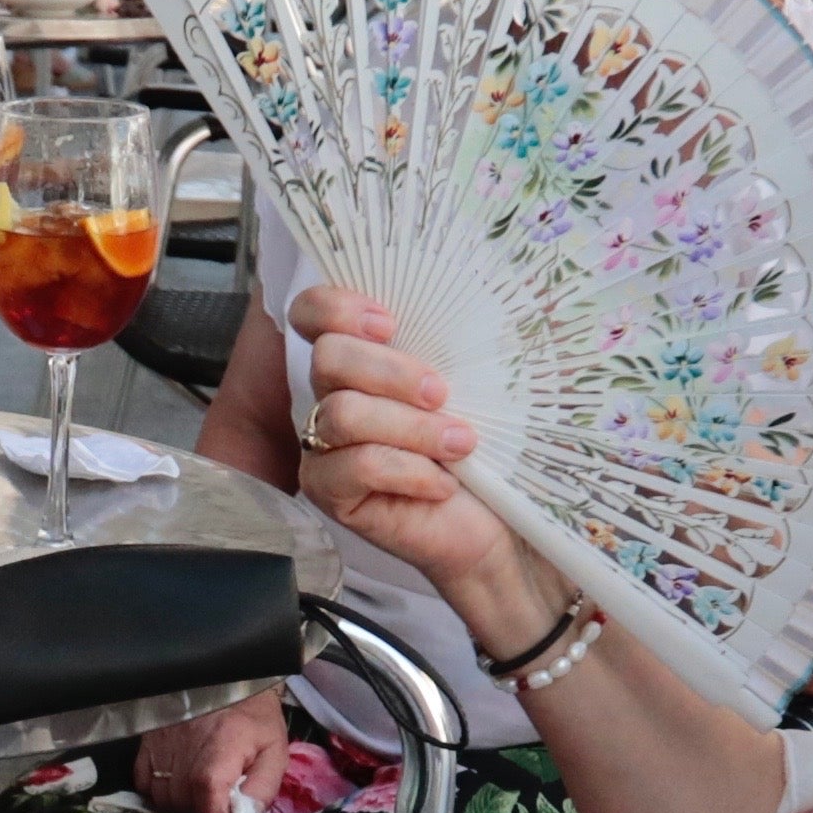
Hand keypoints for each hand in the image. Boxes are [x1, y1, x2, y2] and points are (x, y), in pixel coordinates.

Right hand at [133, 691, 292, 812]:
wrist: (227, 676)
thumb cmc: (254, 713)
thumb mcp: (275, 750)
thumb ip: (263, 790)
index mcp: (218, 756)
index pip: (209, 810)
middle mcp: (183, 755)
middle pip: (185, 810)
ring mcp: (159, 748)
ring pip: (163, 802)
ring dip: (183, 811)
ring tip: (203, 801)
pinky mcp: (146, 744)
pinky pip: (144, 784)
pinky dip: (159, 794)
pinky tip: (179, 787)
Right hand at [280, 287, 546, 639]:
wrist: (501, 527)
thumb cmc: (492, 449)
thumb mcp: (483, 379)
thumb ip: (460, 337)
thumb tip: (481, 285)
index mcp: (362, 359)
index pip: (310, 313)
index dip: (336, 307)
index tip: (391, 323)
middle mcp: (333, 397)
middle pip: (328, 358)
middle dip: (389, 370)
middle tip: (440, 394)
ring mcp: (325, 447)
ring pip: (343, 414)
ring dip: (412, 427)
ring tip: (460, 444)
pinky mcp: (330, 493)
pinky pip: (357, 466)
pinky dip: (409, 470)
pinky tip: (442, 483)